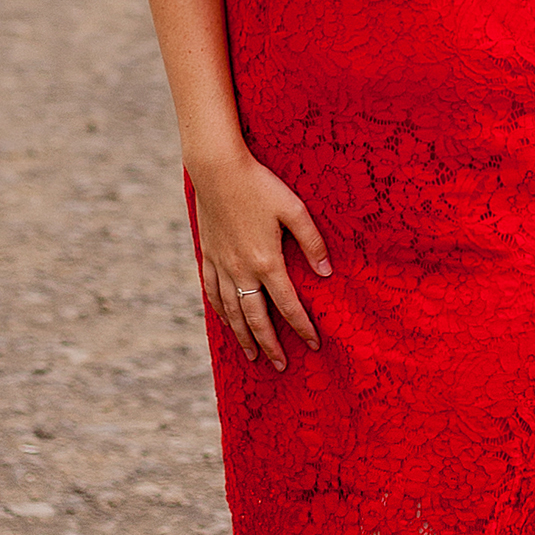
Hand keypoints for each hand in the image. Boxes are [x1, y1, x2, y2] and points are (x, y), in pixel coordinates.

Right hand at [190, 147, 330, 370]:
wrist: (217, 169)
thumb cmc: (260, 185)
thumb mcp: (294, 209)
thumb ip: (312, 241)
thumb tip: (326, 272)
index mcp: (267, 261)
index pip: (288, 305)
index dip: (302, 327)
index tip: (314, 344)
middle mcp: (242, 270)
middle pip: (257, 318)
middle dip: (271, 344)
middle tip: (280, 366)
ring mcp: (222, 264)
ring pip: (232, 311)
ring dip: (243, 336)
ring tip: (253, 355)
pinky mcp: (208, 255)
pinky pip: (212, 292)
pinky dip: (220, 312)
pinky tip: (226, 321)